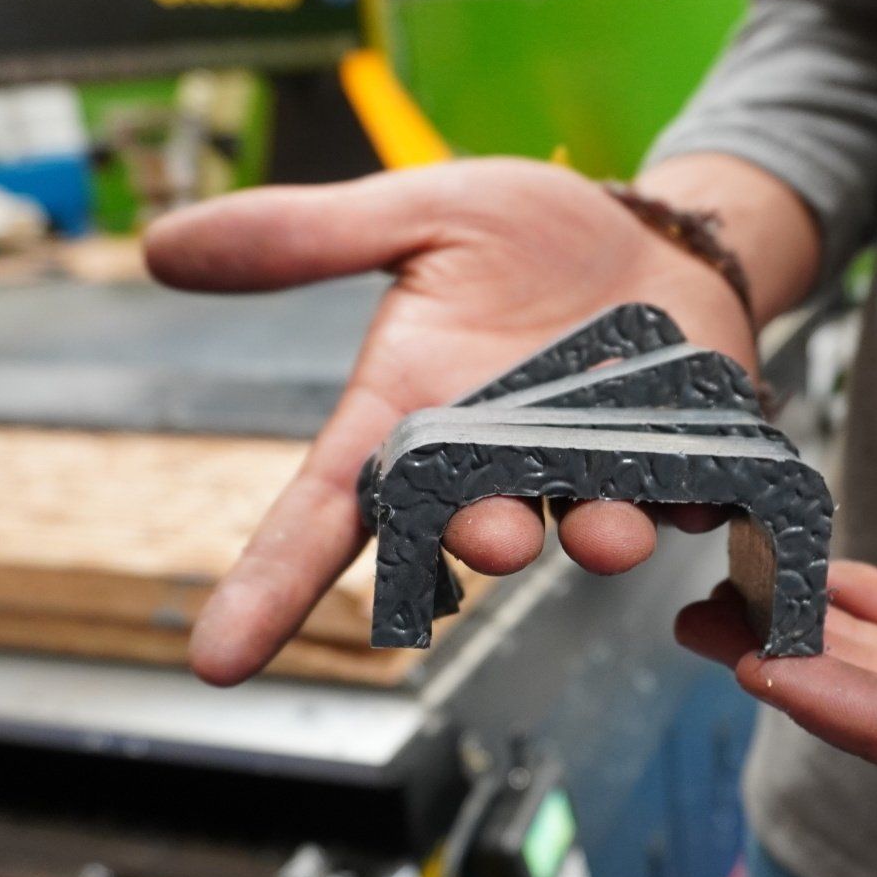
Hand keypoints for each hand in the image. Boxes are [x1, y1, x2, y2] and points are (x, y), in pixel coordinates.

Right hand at [145, 158, 754, 683]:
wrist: (653, 232)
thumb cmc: (528, 236)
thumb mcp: (420, 215)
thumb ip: (307, 236)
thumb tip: (159, 244)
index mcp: (413, 422)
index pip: (322, 516)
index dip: (268, 587)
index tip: (215, 661)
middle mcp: (494, 471)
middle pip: (464, 534)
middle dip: (477, 542)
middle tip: (491, 538)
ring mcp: (586, 479)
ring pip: (582, 528)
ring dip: (595, 534)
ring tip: (610, 527)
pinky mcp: (675, 468)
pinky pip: (689, 501)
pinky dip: (701, 501)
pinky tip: (716, 493)